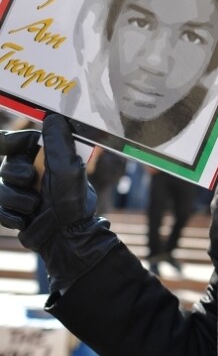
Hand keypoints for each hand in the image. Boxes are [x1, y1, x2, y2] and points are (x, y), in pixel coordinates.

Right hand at [0, 114, 96, 247]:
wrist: (67, 238)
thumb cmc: (72, 201)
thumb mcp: (68, 167)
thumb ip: (58, 142)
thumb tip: (53, 117)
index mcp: (47, 158)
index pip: (16, 141)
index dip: (9, 141)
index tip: (8, 143)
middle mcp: (34, 173)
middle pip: (6, 164)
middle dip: (14, 173)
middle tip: (29, 180)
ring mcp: (23, 193)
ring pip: (0, 188)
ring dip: (15, 198)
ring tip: (34, 206)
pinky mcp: (15, 211)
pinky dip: (10, 215)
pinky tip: (25, 220)